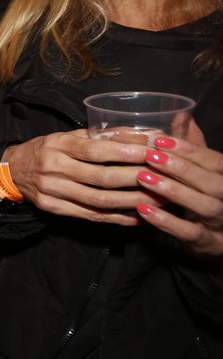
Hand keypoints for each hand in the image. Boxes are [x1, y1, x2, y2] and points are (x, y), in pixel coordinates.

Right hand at [2, 128, 154, 225]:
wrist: (13, 170)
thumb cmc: (48, 149)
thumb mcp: (69, 135)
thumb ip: (103, 136)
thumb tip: (144, 135)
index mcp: (58, 145)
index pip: (96, 150)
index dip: (125, 153)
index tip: (152, 153)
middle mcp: (54, 168)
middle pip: (100, 178)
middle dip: (135, 179)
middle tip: (163, 179)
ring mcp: (52, 191)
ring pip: (98, 200)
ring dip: (131, 201)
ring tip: (157, 199)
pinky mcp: (53, 208)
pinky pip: (90, 215)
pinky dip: (117, 218)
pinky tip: (137, 216)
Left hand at [134, 132, 222, 258]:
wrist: (218, 239)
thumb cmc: (205, 197)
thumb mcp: (202, 172)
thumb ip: (194, 147)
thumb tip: (183, 115)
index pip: (215, 161)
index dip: (190, 149)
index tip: (160, 139)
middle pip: (213, 182)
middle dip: (182, 167)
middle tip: (150, 156)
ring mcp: (222, 222)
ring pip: (204, 206)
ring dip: (174, 191)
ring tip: (144, 178)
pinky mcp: (209, 243)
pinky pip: (190, 233)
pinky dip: (167, 221)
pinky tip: (143, 209)